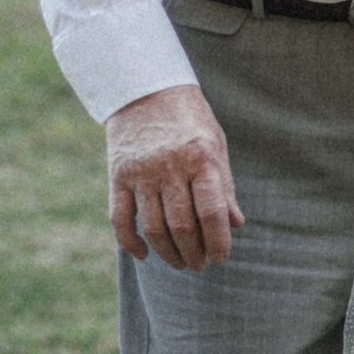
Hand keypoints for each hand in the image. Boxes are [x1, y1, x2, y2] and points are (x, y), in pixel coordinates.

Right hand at [105, 80, 242, 267]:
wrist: (145, 88)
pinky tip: (144, 255)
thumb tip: (235, 224)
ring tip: (181, 263)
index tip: (220, 258)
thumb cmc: (189, 119)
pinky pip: (120, 219)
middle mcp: (170, 166)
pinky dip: (130, 243)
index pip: (211, 212)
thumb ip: (224, 185)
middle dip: (194, 253)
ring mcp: (141, 172)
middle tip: (200, 265)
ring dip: (168, 253)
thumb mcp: (215, 144)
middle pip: (182, 225)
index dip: (218, 241)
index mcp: (200, 158)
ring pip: (153, 228)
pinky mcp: (118, 175)